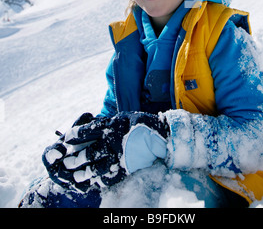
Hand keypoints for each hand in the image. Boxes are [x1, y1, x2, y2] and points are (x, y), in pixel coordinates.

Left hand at [42, 111, 168, 190]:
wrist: (159, 136)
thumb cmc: (139, 123)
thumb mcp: (121, 117)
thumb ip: (106, 122)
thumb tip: (89, 125)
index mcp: (111, 127)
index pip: (87, 131)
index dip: (74, 136)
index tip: (66, 139)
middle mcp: (112, 142)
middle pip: (88, 152)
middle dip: (75, 158)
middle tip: (66, 162)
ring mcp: (118, 156)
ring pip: (95, 167)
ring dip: (82, 172)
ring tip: (74, 175)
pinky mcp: (124, 168)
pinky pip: (108, 176)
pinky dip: (96, 180)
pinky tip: (89, 182)